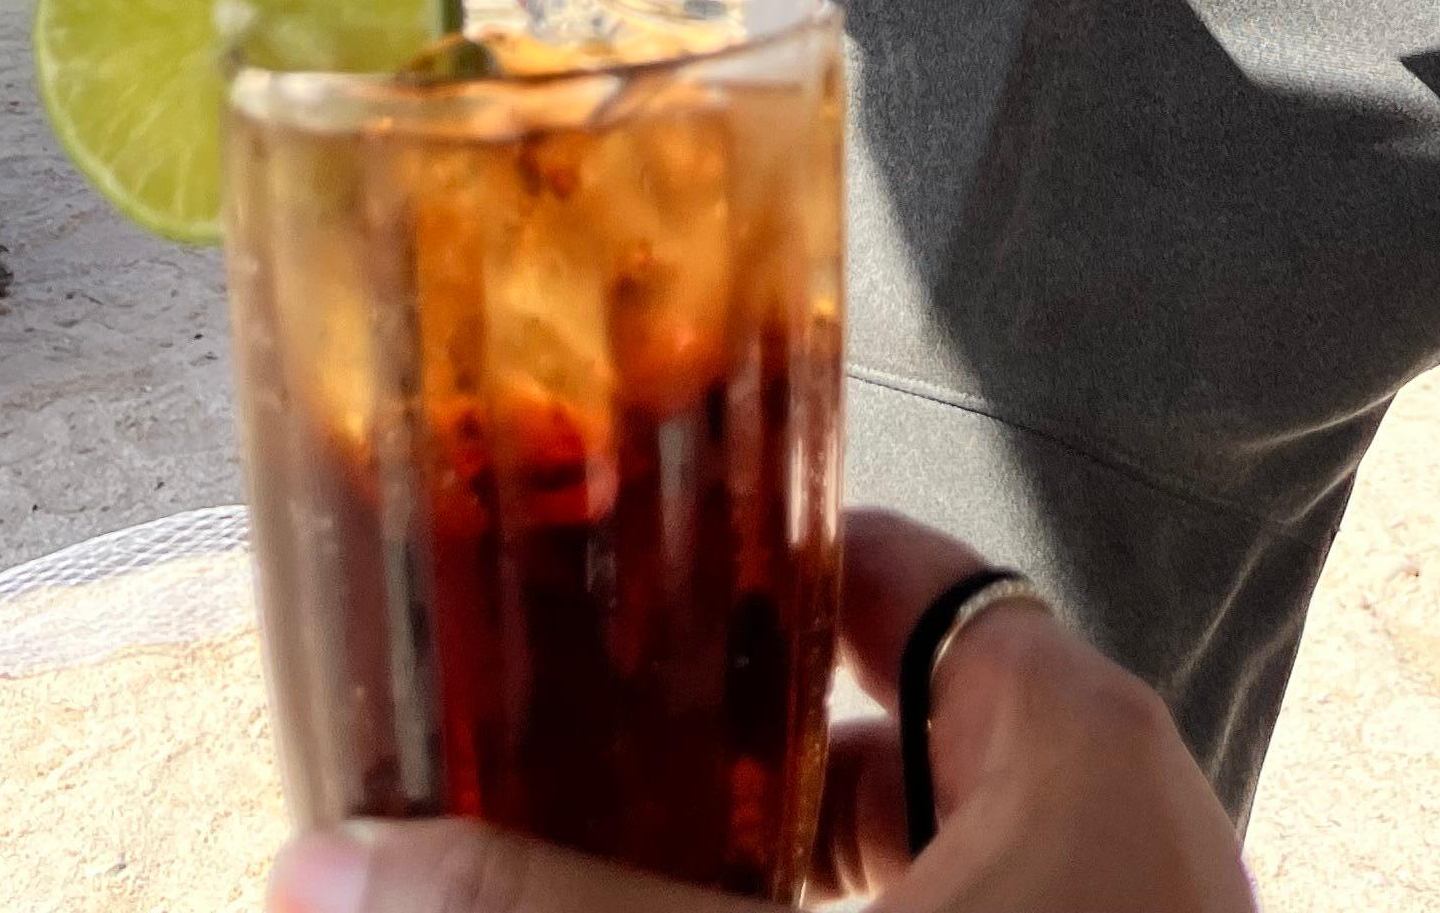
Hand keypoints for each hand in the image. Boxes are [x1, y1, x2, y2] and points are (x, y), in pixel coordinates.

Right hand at [264, 512, 1249, 912]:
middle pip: (888, 729)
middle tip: (567, 757)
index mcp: (1066, 730)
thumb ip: (560, 911)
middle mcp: (1110, 809)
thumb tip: (328, 864)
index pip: (893, 571)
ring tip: (614, 870)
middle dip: (726, 757)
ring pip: (914, 862)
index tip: (612, 573)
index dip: (752, 562)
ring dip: (770, 875)